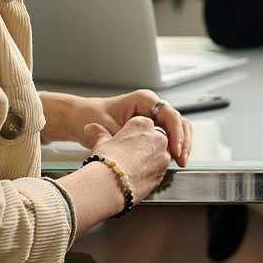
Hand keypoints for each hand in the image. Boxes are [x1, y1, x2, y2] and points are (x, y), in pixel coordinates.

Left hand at [48, 89, 192, 165]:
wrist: (79, 119)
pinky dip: (172, 149)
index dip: (176, 134)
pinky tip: (171, 162)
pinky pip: (168, 138)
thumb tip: (142, 153)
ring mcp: (153, 117)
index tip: (175, 151)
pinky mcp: (151, 128)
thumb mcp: (107, 126)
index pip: (171, 115)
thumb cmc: (90, 116)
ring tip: (180, 163)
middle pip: (179, 122)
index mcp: (146, 100)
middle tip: (182, 160)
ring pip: (177, 130)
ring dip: (181, 146)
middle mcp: (153, 106)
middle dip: (183, 141)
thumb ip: (125, 138)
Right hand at [83, 117, 170, 204]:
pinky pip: (160, 169)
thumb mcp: (101, 143)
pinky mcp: (164, 172)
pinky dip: (151, 172)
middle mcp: (157, 137)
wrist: (110, 186)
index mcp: (142, 124)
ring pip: (159, 154)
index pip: (142, 125)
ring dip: (149, 159)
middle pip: (154, 138)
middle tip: (128, 156)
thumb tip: (92, 129)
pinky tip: (137, 177)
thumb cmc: (106, 162)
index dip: (132, 135)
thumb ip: (100, 134)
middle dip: (143, 146)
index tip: (124, 143)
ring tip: (131, 168)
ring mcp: (163, 155)